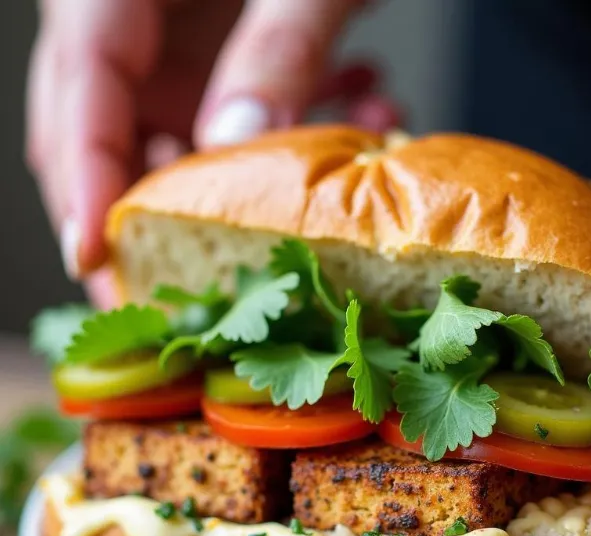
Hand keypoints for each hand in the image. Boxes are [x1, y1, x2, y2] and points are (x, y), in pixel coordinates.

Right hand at [26, 0, 399, 306]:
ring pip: (165, 138)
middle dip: (143, 217)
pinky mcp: (208, 51)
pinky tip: (355, 116)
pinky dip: (277, 142)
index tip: (98, 263)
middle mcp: (126, 12)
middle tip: (179, 296)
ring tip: (305, 203)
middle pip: (102, 129)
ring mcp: (165, 35)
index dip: (87, 184)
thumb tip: (231, 146)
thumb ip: (275, 48)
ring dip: (234, 185)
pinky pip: (219, 118)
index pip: (80, 90)